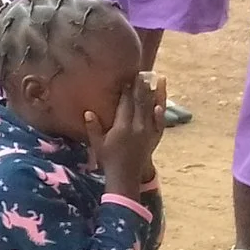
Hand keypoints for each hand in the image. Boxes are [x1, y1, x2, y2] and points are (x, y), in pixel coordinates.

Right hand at [87, 72, 165, 190]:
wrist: (126, 176)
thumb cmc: (109, 159)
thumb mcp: (97, 144)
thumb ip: (93, 128)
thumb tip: (88, 112)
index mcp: (122, 127)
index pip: (125, 104)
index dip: (126, 90)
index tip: (127, 78)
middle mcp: (137, 127)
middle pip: (140, 102)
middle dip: (140, 87)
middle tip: (141, 73)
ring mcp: (148, 132)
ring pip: (152, 108)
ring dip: (154, 93)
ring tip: (157, 79)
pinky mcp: (154, 137)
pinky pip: (160, 122)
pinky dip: (161, 112)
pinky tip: (161, 103)